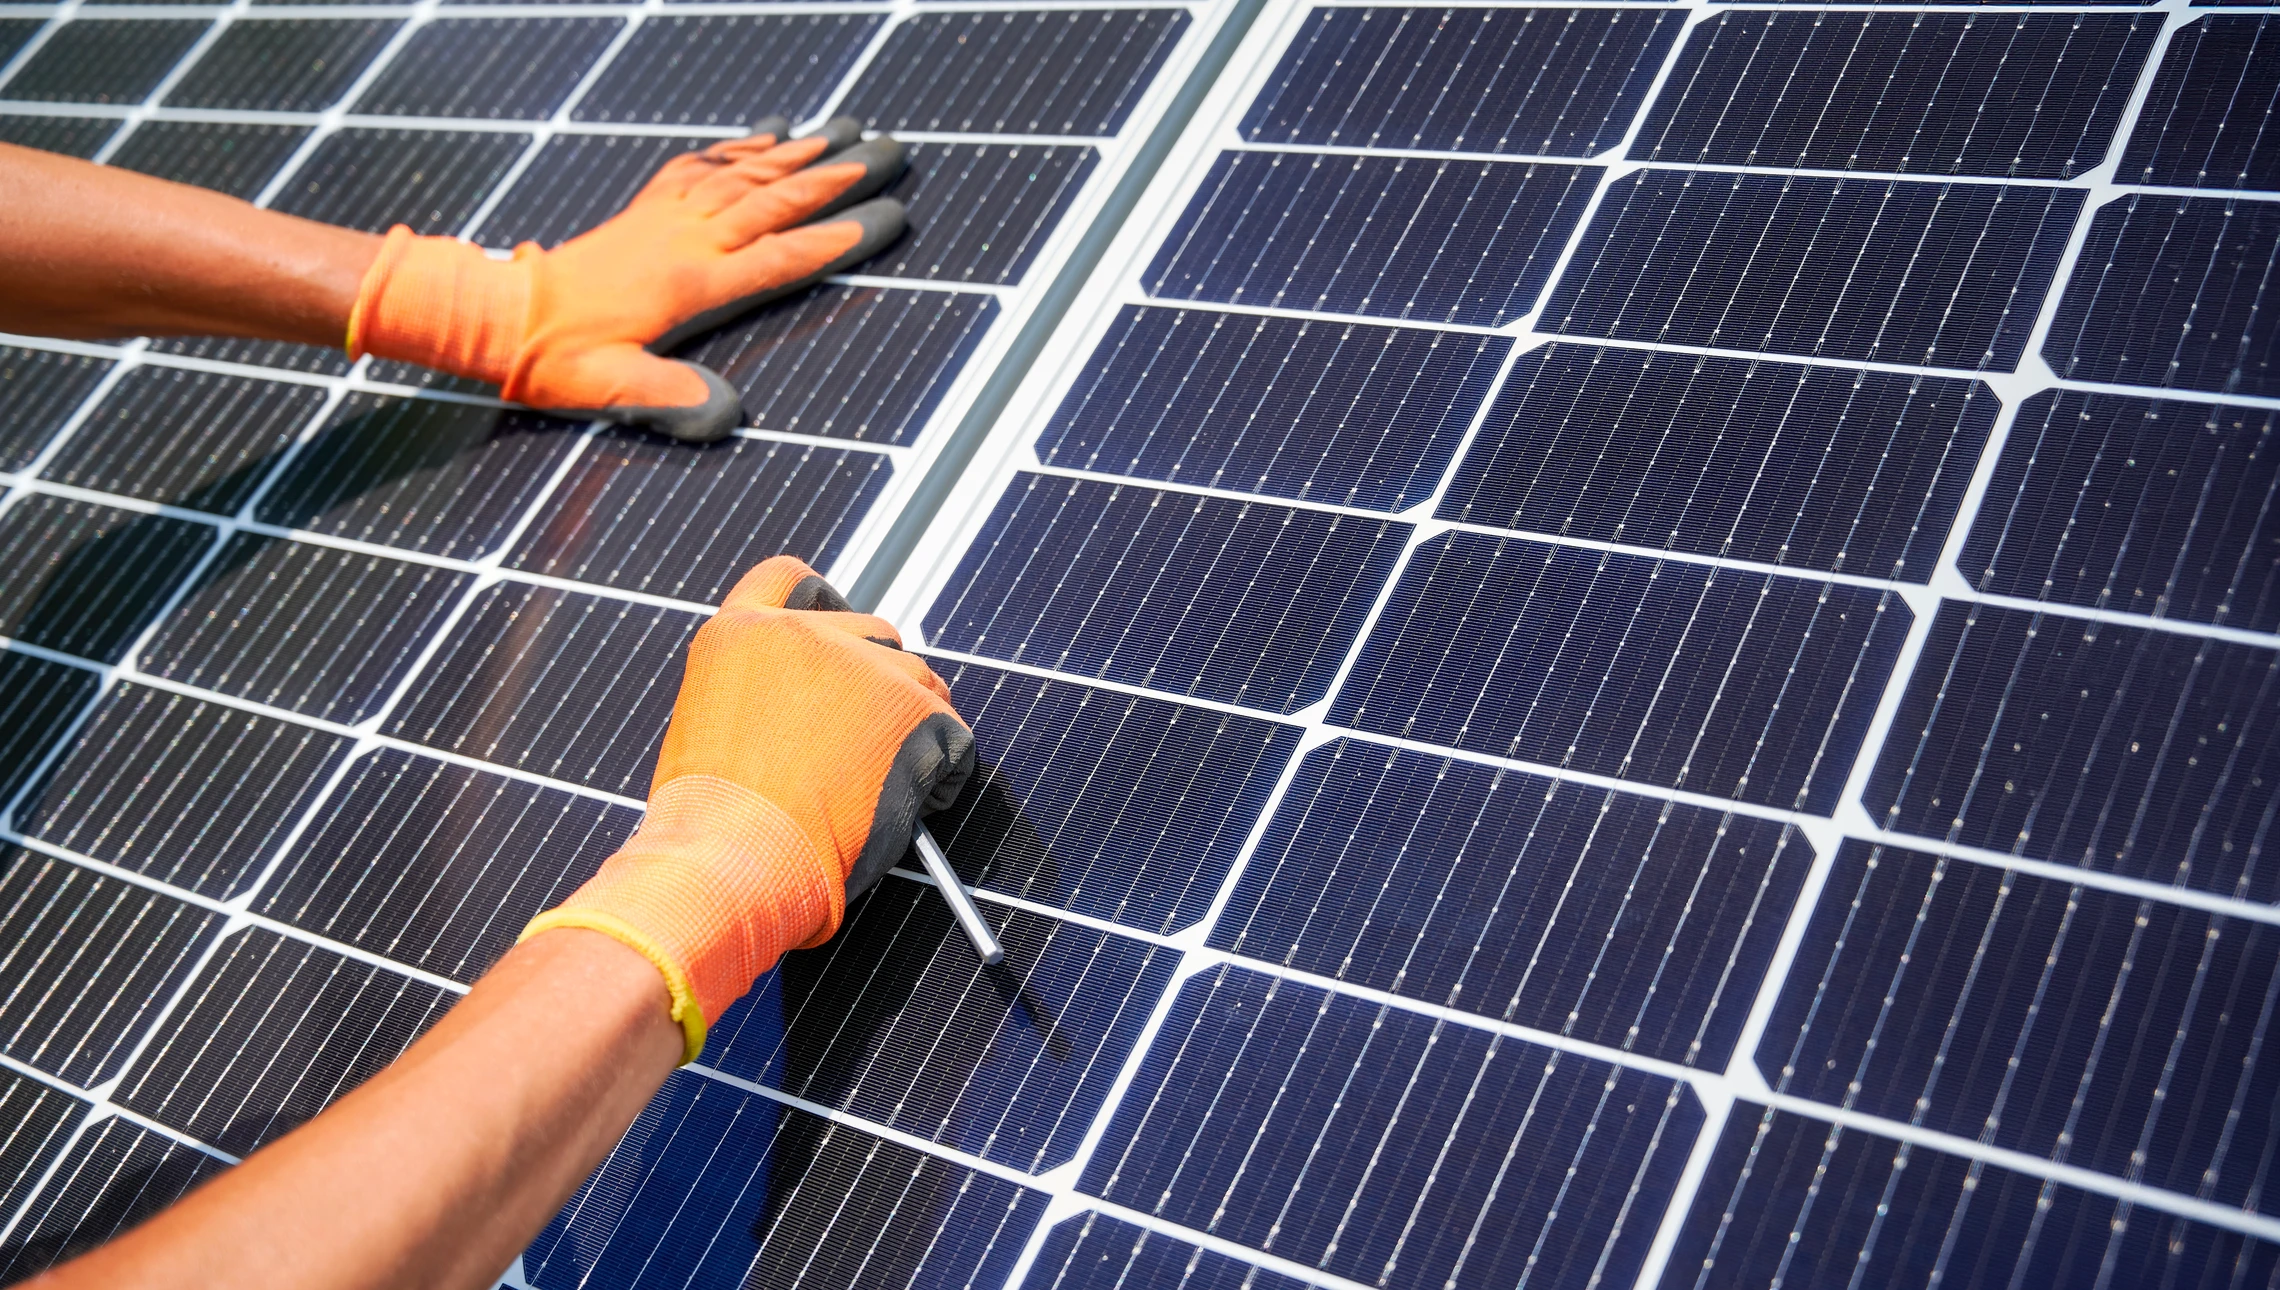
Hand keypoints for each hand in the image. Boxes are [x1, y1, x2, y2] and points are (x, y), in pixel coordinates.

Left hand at [346, 118, 904, 441]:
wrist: (501, 317)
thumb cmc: (558, 359)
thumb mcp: (613, 388)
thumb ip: (670, 397)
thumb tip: (727, 417)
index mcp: (691, 283)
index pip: (780, 257)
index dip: (837, 239)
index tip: (885, 218)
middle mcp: (686, 240)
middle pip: (775, 200)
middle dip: (836, 177)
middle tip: (888, 152)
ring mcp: (667, 219)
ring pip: (745, 175)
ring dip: (799, 153)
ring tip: (845, 131)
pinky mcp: (647, 210)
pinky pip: (702, 166)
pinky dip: (739, 147)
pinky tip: (767, 133)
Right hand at [523, 556, 973, 1061]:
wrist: (730, 861)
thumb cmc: (711, 827)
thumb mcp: (707, 731)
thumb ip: (758, 695)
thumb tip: (810, 707)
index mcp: (740, 633)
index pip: (789, 579)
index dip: (821, 603)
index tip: (835, 630)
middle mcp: (802, 633)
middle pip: (873, 632)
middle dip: (878, 682)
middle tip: (866, 746)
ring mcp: (862, 666)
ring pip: (919, 681)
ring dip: (910, 730)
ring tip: (875, 792)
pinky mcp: (911, 708)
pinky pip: (952, 734)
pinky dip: (941, 772)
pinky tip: (910, 809)